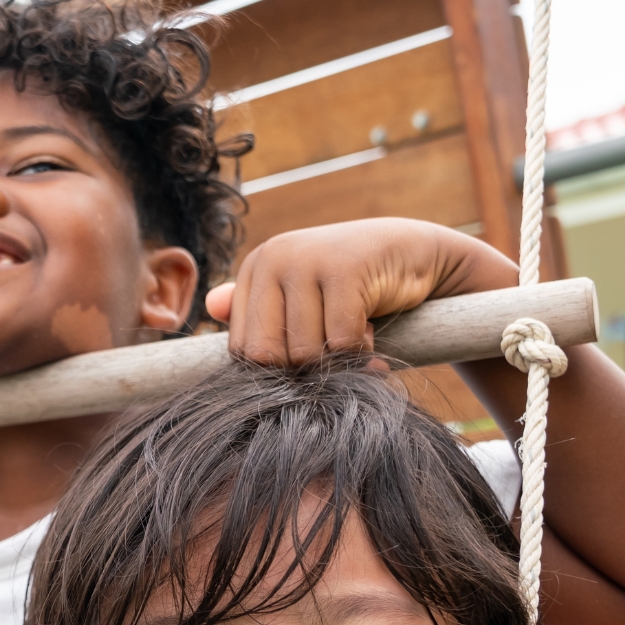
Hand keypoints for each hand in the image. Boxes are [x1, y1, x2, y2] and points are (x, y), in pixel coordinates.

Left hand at [209, 218, 519, 364]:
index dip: (278, 372)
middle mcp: (274, 258)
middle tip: (333, 360)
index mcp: (256, 268)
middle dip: (303, 372)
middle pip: (268, 355)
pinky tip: (371, 335)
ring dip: (337, 363)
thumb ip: (261, 310)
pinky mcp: (344, 269)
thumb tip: (210, 305)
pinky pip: (341, 341)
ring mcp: (308, 260)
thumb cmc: (354, 286)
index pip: (244, 349)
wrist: (415, 252)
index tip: (309, 367)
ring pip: (305, 352)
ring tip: (356, 341)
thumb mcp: (304, 298)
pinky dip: (360, 353)